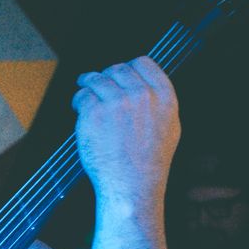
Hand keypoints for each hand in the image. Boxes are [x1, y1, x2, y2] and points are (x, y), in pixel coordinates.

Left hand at [72, 56, 179, 212]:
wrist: (131, 186)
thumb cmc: (149, 162)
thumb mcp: (170, 127)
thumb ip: (159, 102)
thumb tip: (146, 83)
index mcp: (163, 97)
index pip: (143, 63)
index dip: (129, 67)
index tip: (119, 74)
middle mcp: (141, 95)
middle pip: (117, 69)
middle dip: (107, 76)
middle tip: (99, 86)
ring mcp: (116, 102)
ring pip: (96, 79)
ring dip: (88, 84)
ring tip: (85, 92)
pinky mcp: (94, 112)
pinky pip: (82, 96)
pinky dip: (78, 101)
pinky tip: (80, 109)